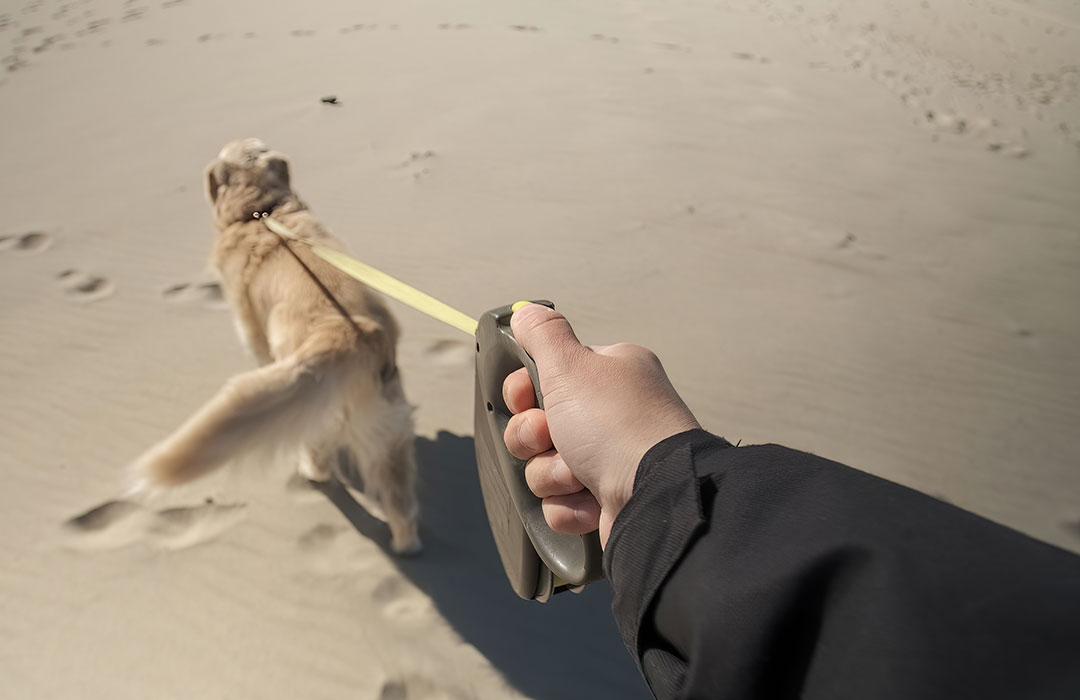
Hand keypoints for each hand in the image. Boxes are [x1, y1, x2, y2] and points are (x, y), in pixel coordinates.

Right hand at [502, 304, 699, 546]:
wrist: (654, 496)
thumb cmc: (618, 425)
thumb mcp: (573, 365)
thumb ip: (544, 334)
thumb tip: (527, 311)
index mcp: (608, 375)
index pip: (545, 375)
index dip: (523, 391)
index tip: (524, 398)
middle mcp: (611, 414)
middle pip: (537, 424)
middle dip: (533, 437)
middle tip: (551, 436)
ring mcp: (609, 460)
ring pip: (544, 467)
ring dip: (552, 473)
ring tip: (579, 474)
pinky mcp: (605, 500)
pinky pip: (560, 503)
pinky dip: (569, 505)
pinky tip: (590, 500)